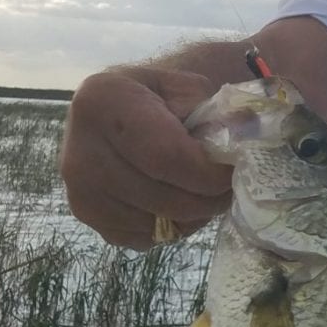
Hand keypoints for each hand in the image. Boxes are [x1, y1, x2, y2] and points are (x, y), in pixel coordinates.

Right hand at [60, 66, 232, 249]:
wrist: (116, 110)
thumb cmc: (157, 97)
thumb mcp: (185, 88)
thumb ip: (215, 112)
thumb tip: (247, 133)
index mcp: (102, 101)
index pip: (164, 155)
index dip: (206, 173)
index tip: (232, 172)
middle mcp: (79, 149)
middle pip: (160, 196)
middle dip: (206, 199)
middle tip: (228, 190)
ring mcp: (79, 188)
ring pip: (153, 222)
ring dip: (190, 217)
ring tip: (204, 193)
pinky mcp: (85, 215)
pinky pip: (140, 237)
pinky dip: (167, 228)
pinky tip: (176, 203)